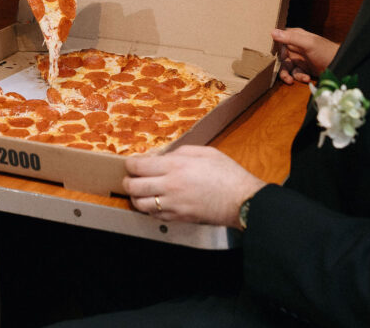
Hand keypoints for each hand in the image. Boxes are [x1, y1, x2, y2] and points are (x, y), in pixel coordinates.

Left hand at [123, 145, 263, 227]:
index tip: (131, 164)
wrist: (242, 199)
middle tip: (130, 179)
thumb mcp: (204, 152)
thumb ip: (180, 152)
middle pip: (134, 187)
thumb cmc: (227, 173)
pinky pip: (155, 216)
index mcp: (175, 166)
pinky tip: (155, 203)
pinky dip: (150, 210)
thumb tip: (163, 156)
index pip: (140, 166)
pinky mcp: (179, 217)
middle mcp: (170, 186)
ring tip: (139, 193)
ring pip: (141, 205)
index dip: (130, 165)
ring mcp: (173, 204)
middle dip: (127, 182)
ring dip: (136, 198)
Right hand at [272, 27, 339, 83]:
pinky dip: (299, 77)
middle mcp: (295, 47)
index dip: (272, 47)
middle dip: (280, 66)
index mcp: (295, 36)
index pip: (278, 39)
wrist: (342, 65)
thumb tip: (272, 32)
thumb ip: (291, 38)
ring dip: (287, 74)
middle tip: (281, 73)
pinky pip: (295, 74)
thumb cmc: (325, 51)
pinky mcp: (304, 69)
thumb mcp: (308, 43)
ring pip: (286, 67)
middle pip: (280, 56)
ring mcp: (299, 59)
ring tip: (291, 80)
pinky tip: (306, 78)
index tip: (268, 56)